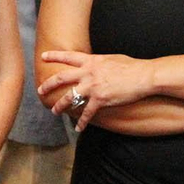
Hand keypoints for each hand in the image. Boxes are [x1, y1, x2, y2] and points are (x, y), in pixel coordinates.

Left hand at [38, 50, 154, 130]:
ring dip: (60, 105)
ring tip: (54, 111)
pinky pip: (87, 113)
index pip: (68, 56)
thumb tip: (94, 64)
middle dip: (48, 85)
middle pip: (62, 78)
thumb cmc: (131, 66)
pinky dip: (82, 122)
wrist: (143, 76)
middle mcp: (88, 73)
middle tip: (40, 90)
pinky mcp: (101, 100)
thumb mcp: (111, 59)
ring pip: (70, 97)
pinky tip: (78, 128)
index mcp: (91, 61)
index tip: (43, 56)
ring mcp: (93, 87)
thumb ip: (98, 62)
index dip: (54, 56)